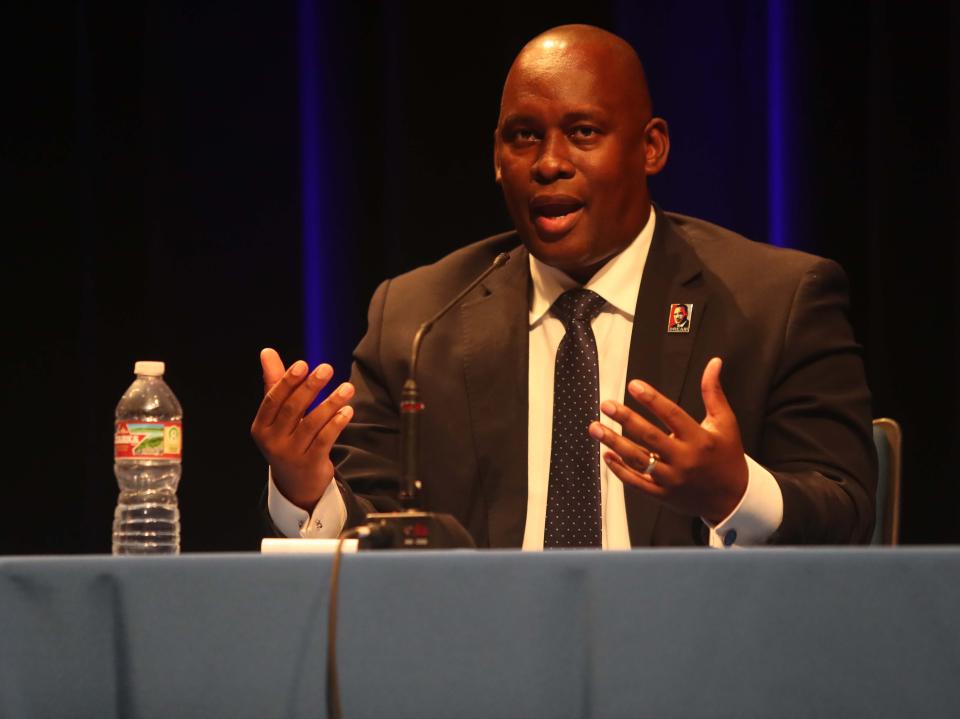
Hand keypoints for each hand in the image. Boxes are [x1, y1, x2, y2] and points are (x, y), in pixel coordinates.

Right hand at [250, 348, 354, 510]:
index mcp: (261, 426)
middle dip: (310, 387)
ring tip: (347, 388)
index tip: (303, 364)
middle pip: (292, 409)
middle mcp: (272, 441)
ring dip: (330, 403)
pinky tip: (347, 410)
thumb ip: (274, 383)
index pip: (273, 400)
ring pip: (311, 424)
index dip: (288, 381)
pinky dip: (336, 423)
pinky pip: (324, 440)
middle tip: (327, 369)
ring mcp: (290, 454)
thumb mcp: (277, 415)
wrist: (295, 483)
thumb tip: (267, 352)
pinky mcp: (309, 464)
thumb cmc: (286, 439)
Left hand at [588, 357, 747, 522]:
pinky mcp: (663, 494)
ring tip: (595, 427)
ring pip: (638, 460)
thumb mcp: (725, 422)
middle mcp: (684, 459)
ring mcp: (672, 479)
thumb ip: (713, 393)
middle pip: (650, 437)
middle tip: (606, 405)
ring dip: (614, 443)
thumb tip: (713, 363)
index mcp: (699, 439)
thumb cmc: (728, 456)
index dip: (652, 400)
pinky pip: (637, 483)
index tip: (634, 385)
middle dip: (625, 420)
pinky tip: (606, 455)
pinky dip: (620, 470)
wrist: (733, 498)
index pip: (672, 415)